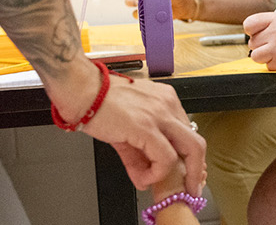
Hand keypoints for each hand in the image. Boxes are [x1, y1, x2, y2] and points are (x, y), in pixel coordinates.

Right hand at [67, 73, 207, 195]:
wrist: (79, 89)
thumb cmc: (97, 102)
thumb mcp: (126, 129)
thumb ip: (138, 155)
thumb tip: (144, 178)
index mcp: (165, 101)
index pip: (187, 133)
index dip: (188, 157)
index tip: (185, 172)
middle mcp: (167, 105)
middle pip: (197, 141)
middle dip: (197, 169)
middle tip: (191, 186)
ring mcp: (159, 115)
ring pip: (191, 149)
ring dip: (186, 174)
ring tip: (169, 185)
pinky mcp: (146, 126)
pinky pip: (165, 157)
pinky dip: (157, 173)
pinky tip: (144, 178)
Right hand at [127, 0, 200, 21]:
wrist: (185, 5)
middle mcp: (144, 0)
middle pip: (130, 1)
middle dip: (132, 2)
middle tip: (139, 4)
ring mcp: (147, 10)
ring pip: (135, 13)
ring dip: (138, 14)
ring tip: (144, 14)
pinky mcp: (151, 20)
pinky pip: (143, 23)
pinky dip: (144, 23)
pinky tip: (149, 23)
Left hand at [244, 11, 275, 70]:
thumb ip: (272, 23)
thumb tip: (257, 31)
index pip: (249, 24)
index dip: (252, 31)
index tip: (257, 34)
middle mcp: (274, 33)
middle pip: (252, 42)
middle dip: (261, 45)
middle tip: (273, 45)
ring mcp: (275, 48)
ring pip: (255, 55)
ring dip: (264, 57)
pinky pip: (267, 66)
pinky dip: (275, 65)